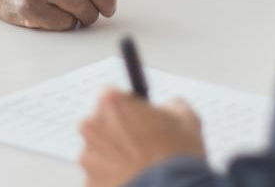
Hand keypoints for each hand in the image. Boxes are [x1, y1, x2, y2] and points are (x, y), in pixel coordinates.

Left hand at [79, 88, 205, 186]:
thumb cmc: (176, 156)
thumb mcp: (186, 118)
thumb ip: (170, 105)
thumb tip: (168, 108)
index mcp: (112, 103)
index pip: (111, 96)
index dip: (128, 107)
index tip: (138, 117)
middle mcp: (92, 126)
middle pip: (100, 123)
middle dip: (117, 131)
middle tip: (142, 144)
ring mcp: (88, 156)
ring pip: (99, 152)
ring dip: (114, 156)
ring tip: (140, 167)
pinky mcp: (90, 183)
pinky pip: (100, 177)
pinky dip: (112, 179)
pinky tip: (134, 180)